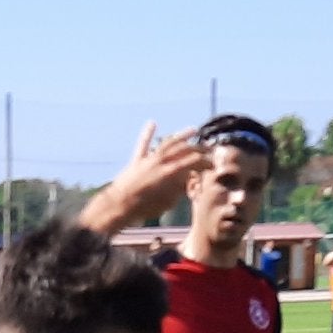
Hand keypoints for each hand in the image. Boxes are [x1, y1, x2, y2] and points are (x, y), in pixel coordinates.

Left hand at [79, 123, 205, 233]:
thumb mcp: (168, 202)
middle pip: (183, 149)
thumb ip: (179, 189)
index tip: (213, 164)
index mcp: (171, 172)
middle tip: (207, 149)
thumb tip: (188, 180)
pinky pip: (143, 144)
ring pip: (168, 142)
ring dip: (181, 135)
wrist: (119, 206)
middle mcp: (161, 160)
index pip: (193, 162)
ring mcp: (149, 158)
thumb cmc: (144, 208)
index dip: (205, 162)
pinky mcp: (137, 160)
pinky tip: (152, 123)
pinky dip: (148, 133)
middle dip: (198, 148)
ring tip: (193, 130)